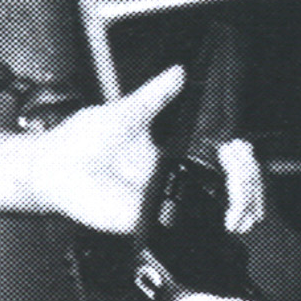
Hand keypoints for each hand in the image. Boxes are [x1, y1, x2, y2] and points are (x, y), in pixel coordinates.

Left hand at [27, 68, 264, 234]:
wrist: (50, 164)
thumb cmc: (80, 142)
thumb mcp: (128, 110)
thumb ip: (157, 94)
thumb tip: (179, 71)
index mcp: (171, 160)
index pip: (218, 165)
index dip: (241, 162)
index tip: (240, 150)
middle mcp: (171, 185)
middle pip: (228, 193)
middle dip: (250, 184)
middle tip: (242, 168)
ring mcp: (162, 207)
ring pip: (215, 216)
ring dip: (241, 204)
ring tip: (240, 198)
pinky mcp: (147, 223)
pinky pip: (182, 229)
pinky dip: (210, 222)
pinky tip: (225, 214)